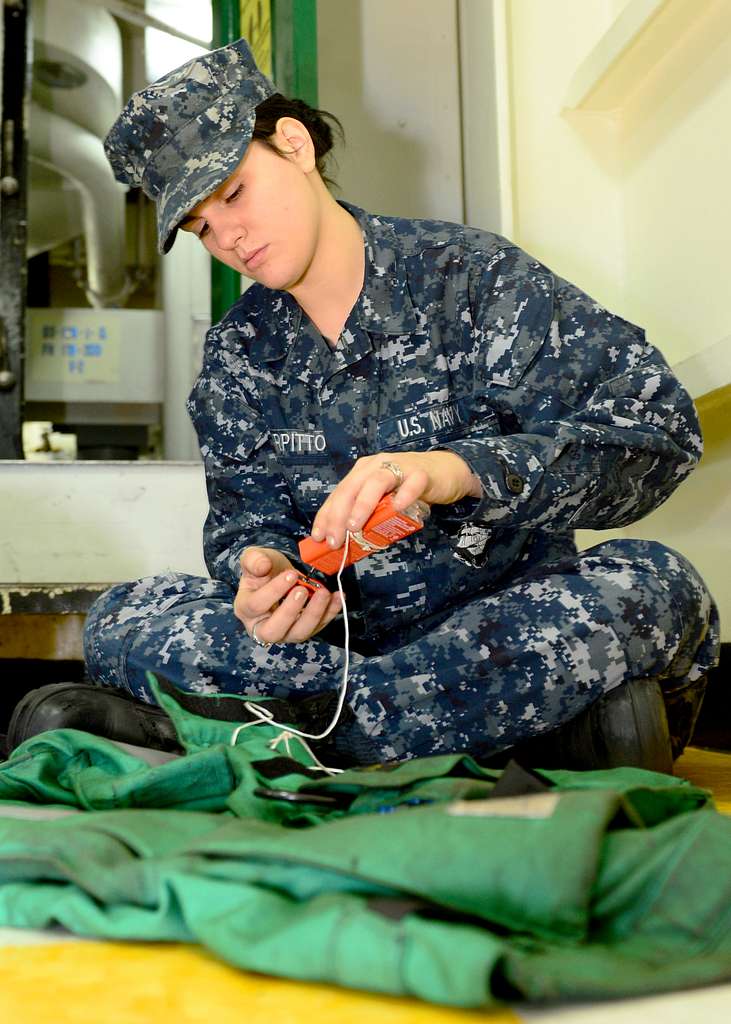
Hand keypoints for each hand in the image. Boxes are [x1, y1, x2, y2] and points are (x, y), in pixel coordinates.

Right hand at [234, 546, 341, 644]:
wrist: (278, 575)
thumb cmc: (263, 569)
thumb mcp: (253, 558)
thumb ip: (254, 560)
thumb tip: (262, 566)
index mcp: (245, 608)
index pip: (256, 605)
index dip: (273, 591)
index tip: (290, 574)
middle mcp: (262, 626)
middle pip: (273, 632)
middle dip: (290, 612)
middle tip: (303, 590)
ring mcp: (285, 632)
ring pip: (298, 633)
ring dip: (314, 614)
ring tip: (325, 593)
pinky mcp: (304, 630)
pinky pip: (318, 627)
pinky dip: (330, 613)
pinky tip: (338, 597)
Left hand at [311, 451, 480, 548]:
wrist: (446, 472)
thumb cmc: (409, 489)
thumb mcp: (384, 503)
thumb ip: (369, 516)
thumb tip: (349, 543)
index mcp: (362, 472)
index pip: (339, 493)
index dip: (326, 515)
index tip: (318, 537)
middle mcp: (376, 466)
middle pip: (351, 488)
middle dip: (338, 515)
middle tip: (334, 540)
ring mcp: (399, 467)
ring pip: (375, 483)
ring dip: (362, 505)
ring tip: (354, 526)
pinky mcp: (421, 474)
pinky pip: (411, 484)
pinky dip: (403, 496)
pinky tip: (397, 508)